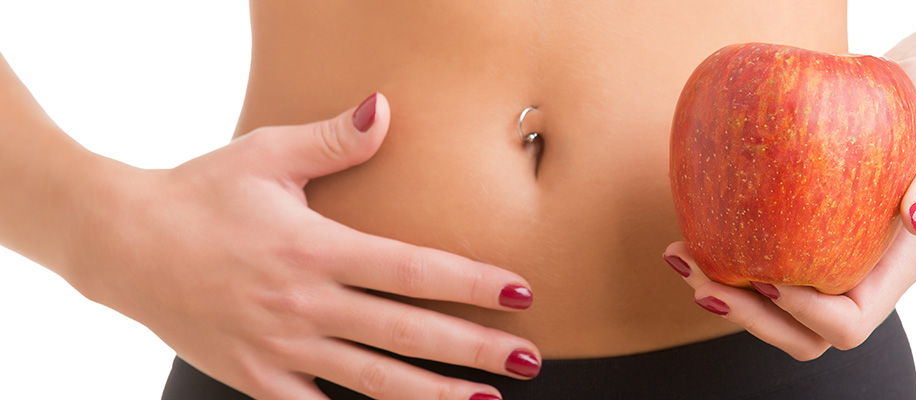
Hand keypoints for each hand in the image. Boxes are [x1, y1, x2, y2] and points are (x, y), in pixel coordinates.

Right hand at [66, 93, 535, 399]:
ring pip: (371, 380)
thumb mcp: (266, 155)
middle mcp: (305, 303)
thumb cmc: (199, 194)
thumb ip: (334, 141)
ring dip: (432, 394)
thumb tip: (385, 109)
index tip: (519, 290)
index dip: (470, 282)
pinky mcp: (255, 376)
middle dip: (473, 347)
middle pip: (406, 331)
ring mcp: (280, 347)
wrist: (121, 243)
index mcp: (315, 247)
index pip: (411, 268)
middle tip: (529, 359)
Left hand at [662, 58, 915, 359]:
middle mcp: (854, 278)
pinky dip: (716, 263)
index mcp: (893, 270)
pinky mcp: (791, 242)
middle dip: (748, 319)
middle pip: (800, 336)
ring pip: (769, 314)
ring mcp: (821, 266)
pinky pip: (752, 272)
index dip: (805, 314)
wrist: (907, 94)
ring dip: (721, 298)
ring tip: (679, 257)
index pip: (846, 324)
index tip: (768, 275)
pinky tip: (683, 239)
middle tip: (702, 284)